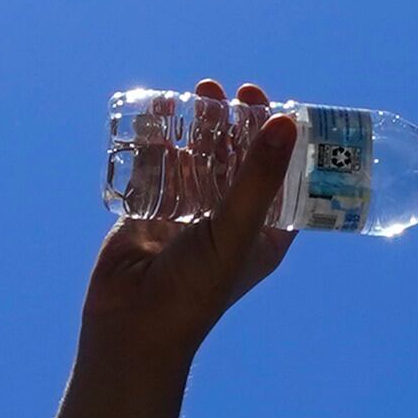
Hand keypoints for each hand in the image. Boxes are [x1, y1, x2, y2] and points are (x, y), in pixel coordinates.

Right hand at [82, 80, 295, 361]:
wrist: (131, 327)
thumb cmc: (195, 291)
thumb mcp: (236, 231)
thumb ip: (257, 176)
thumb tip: (286, 122)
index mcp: (262, 234)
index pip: (280, 179)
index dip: (280, 143)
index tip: (274, 106)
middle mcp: (226, 222)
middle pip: (235, 161)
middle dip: (233, 124)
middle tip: (228, 90)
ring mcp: (186, 216)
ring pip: (196, 160)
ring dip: (197, 127)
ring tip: (199, 92)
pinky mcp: (148, 213)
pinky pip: (156, 168)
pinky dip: (158, 140)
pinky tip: (158, 112)